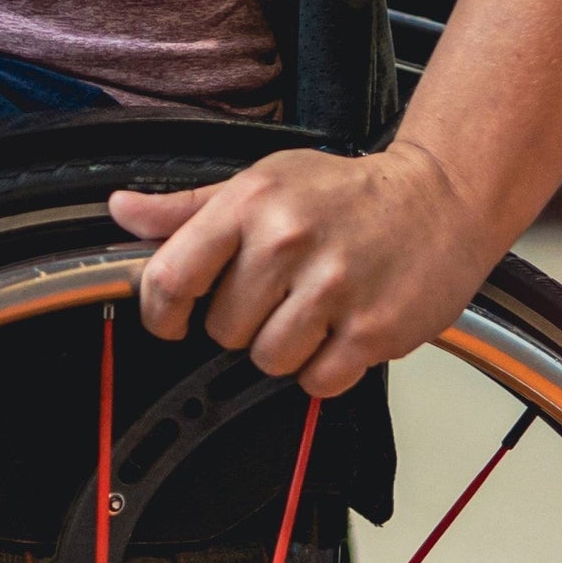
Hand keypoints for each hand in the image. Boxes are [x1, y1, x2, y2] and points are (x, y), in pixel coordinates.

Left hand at [107, 143, 505, 394]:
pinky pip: (318, 381)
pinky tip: (339, 331)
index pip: (171, 276)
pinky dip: (324, 369)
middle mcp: (288, 241)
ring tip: (310, 311)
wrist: (439, 197)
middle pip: (222, 331)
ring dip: (284, 348)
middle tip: (275, 295)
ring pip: (268, 361)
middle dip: (241, 323)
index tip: (172, 319)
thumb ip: (186, 208)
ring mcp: (333, 287)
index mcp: (250, 203)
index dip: (161, 310)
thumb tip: (122, 212)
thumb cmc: (344, 193)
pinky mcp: (374, 328)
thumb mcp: (261, 181)